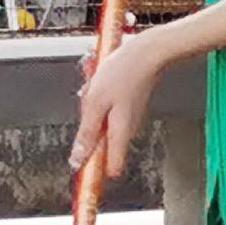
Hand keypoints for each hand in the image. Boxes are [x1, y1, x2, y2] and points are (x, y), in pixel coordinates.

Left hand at [71, 37, 164, 175]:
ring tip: (95, 89)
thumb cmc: (123, 73)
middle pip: (101, 144)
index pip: (111, 169)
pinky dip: (100, 99)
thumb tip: (78, 160)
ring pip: (102, 124)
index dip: (95, 171)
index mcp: (119, 133)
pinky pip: (107, 111)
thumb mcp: (95, 103)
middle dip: (87, 129)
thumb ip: (86, 134)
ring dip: (93, 110)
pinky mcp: (128, 107)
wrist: (147, 53)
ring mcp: (128, 119)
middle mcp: (127, 130)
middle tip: (87, 105)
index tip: (82, 171)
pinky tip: (100, 83)